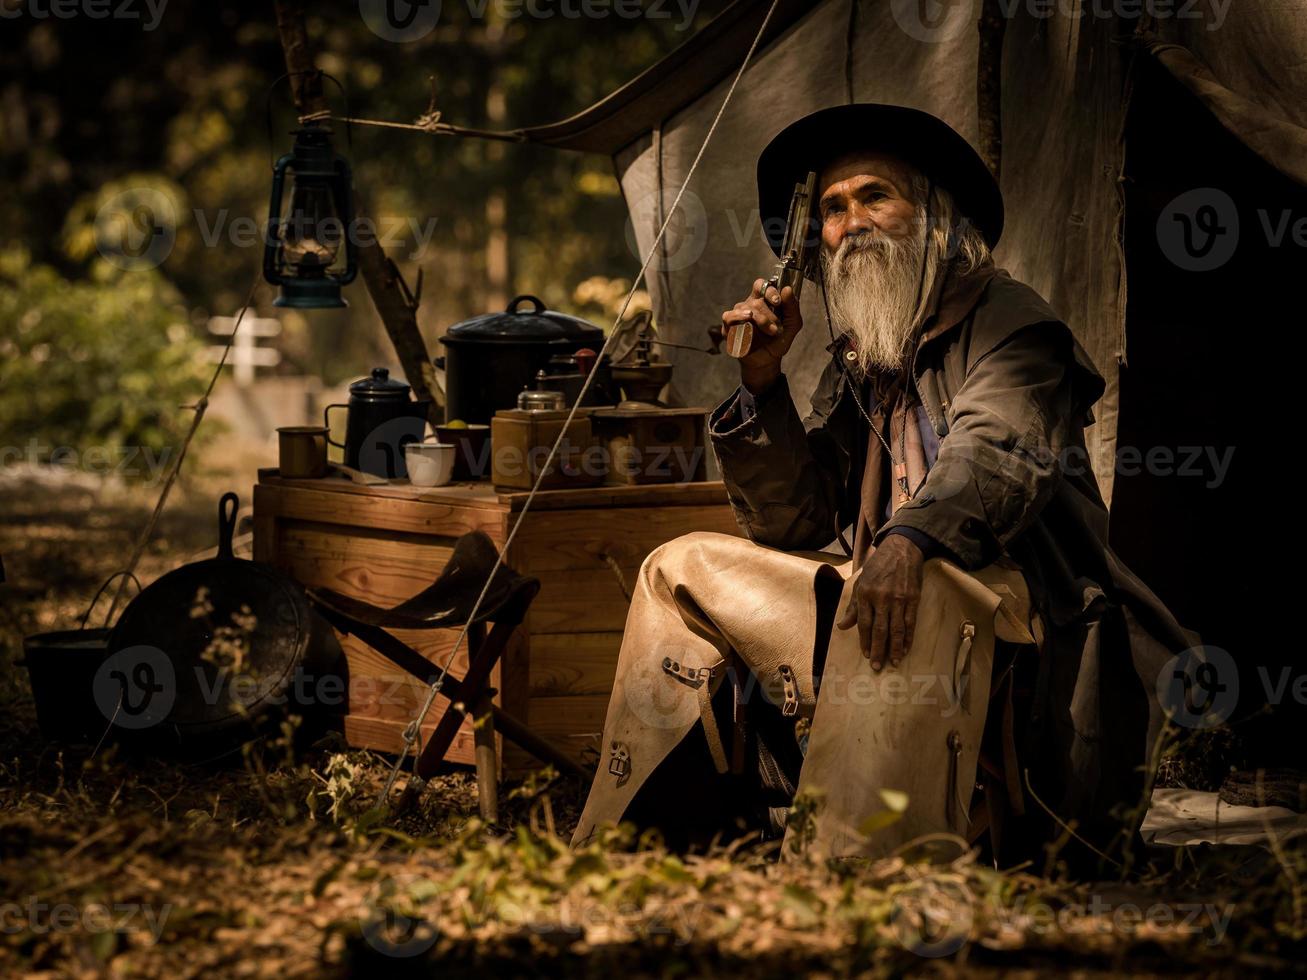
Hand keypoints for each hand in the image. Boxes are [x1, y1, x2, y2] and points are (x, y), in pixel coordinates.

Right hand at [716, 279, 803, 391]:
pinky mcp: (728, 327)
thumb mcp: (792, 324)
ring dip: (759, 320)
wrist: (768, 360)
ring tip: (769, 331)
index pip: (761, 285)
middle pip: (756, 301)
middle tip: (776, 329)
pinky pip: (729, 317)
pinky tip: (748, 325)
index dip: (769, 291)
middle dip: (769, 315)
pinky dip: (738, 319)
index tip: (778, 302)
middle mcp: (748, 305)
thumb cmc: (778, 340)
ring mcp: (737, 315)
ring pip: (745, 308)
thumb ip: (792, 306)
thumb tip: (787, 289)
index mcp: (763, 300)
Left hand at [837, 534, 924, 670]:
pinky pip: (910, 623)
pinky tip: (905, 648)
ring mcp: (898, 599)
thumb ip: (853, 606)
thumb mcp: (860, 581)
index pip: (864, 623)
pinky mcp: (913, 599)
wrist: (901, 549)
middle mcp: (881, 598)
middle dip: (878, 649)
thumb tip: (842, 626)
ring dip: (894, 647)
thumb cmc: (878, 566)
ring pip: (896, 629)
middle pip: (879, 629)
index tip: (866, 654)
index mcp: (865, 593)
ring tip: (893, 662)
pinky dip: (908, 637)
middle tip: (877, 666)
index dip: (864, 640)